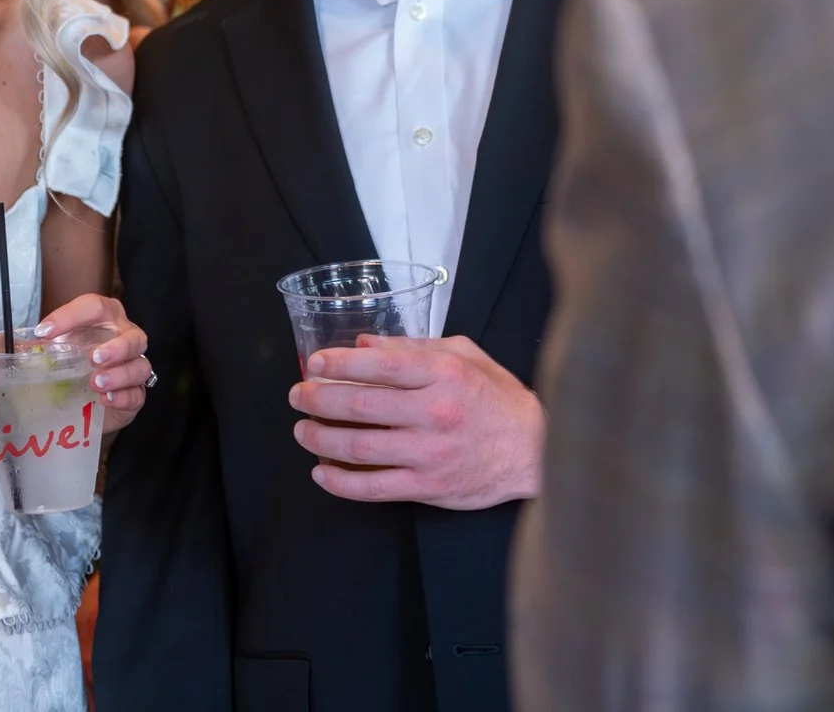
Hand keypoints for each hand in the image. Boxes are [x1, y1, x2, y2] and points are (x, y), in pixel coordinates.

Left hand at [36, 292, 152, 433]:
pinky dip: (122, 396)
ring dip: (119, 374)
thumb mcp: (56, 350)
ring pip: (140, 365)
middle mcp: (124, 339)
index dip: (71, 315)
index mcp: (104, 320)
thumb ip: (36, 344)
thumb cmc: (74, 365)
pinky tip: (106, 399)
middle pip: (133, 336)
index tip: (44, 331)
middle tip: (93, 358)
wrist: (86, 399)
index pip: (94, 307)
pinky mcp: (135, 394)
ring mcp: (133, 367)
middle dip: (116, 347)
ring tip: (96, 383)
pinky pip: (138, 394)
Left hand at [287, 335, 542, 509]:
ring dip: (321, 439)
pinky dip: (341, 482)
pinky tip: (322, 472)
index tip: (315, 363)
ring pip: (360, 448)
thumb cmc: (498, 399)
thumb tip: (364, 344)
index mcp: (443, 374)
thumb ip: (414, 346)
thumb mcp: (463, 355)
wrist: (534, 450)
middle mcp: (435, 412)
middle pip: (361, 405)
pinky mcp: (428, 486)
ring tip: (303, 430)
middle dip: (319, 399)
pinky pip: (374, 488)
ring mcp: (430, 453)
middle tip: (299, 395)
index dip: (339, 363)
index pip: (381, 364)